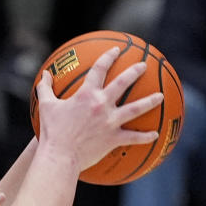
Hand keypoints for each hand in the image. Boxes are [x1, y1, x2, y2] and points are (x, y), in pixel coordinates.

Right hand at [34, 46, 162, 170]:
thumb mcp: (46, 106)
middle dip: (134, 72)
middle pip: (123, 83)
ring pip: (136, 108)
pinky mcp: (114, 139)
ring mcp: (110, 122)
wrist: (59, 156)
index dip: (108, 57)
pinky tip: (155, 134)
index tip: (116, 50)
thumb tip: (44, 74)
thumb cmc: (51, 131)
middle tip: (143, 65)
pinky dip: (145, 136)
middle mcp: (102, 105)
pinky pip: (133, 137)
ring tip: (160, 96)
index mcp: (86, 95)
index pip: (99, 69)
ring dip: (150, 101)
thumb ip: (45, 88)